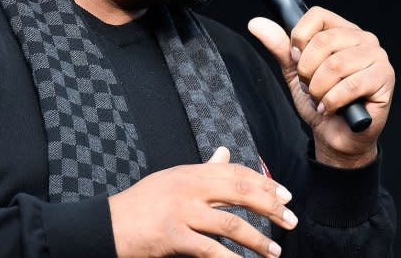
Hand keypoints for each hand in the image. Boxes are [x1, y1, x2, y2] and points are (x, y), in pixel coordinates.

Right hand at [108, 146, 295, 257]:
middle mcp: (188, 187)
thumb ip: (202, 169)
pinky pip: (210, 249)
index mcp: (190, 172)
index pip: (236, 172)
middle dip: (271, 207)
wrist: (109, 224)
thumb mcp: (172, 179)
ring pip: (231, 223)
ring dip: (258, 240)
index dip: (265, 183)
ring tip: (274, 252)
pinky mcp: (173, 235)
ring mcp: (181, 211)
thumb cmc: (142, 204)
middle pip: (240, 191)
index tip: (286, 195)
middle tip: (291, 220)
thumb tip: (224, 153)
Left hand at [248, 6, 394, 167]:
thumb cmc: (320, 100)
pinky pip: (351, 85)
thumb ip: (279, 47)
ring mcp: (378, 57)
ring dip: (318, 88)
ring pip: (335, 64)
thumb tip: (256, 24)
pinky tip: (330, 108)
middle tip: (310, 86)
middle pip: (324, 41)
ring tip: (321, 98)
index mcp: (342, 30)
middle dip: (307, 70)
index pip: (316, 15)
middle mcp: (364, 39)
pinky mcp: (385, 79)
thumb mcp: (295, 71)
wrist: (336, 135)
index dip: (299, 39)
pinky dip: (332, 100)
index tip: (297, 60)